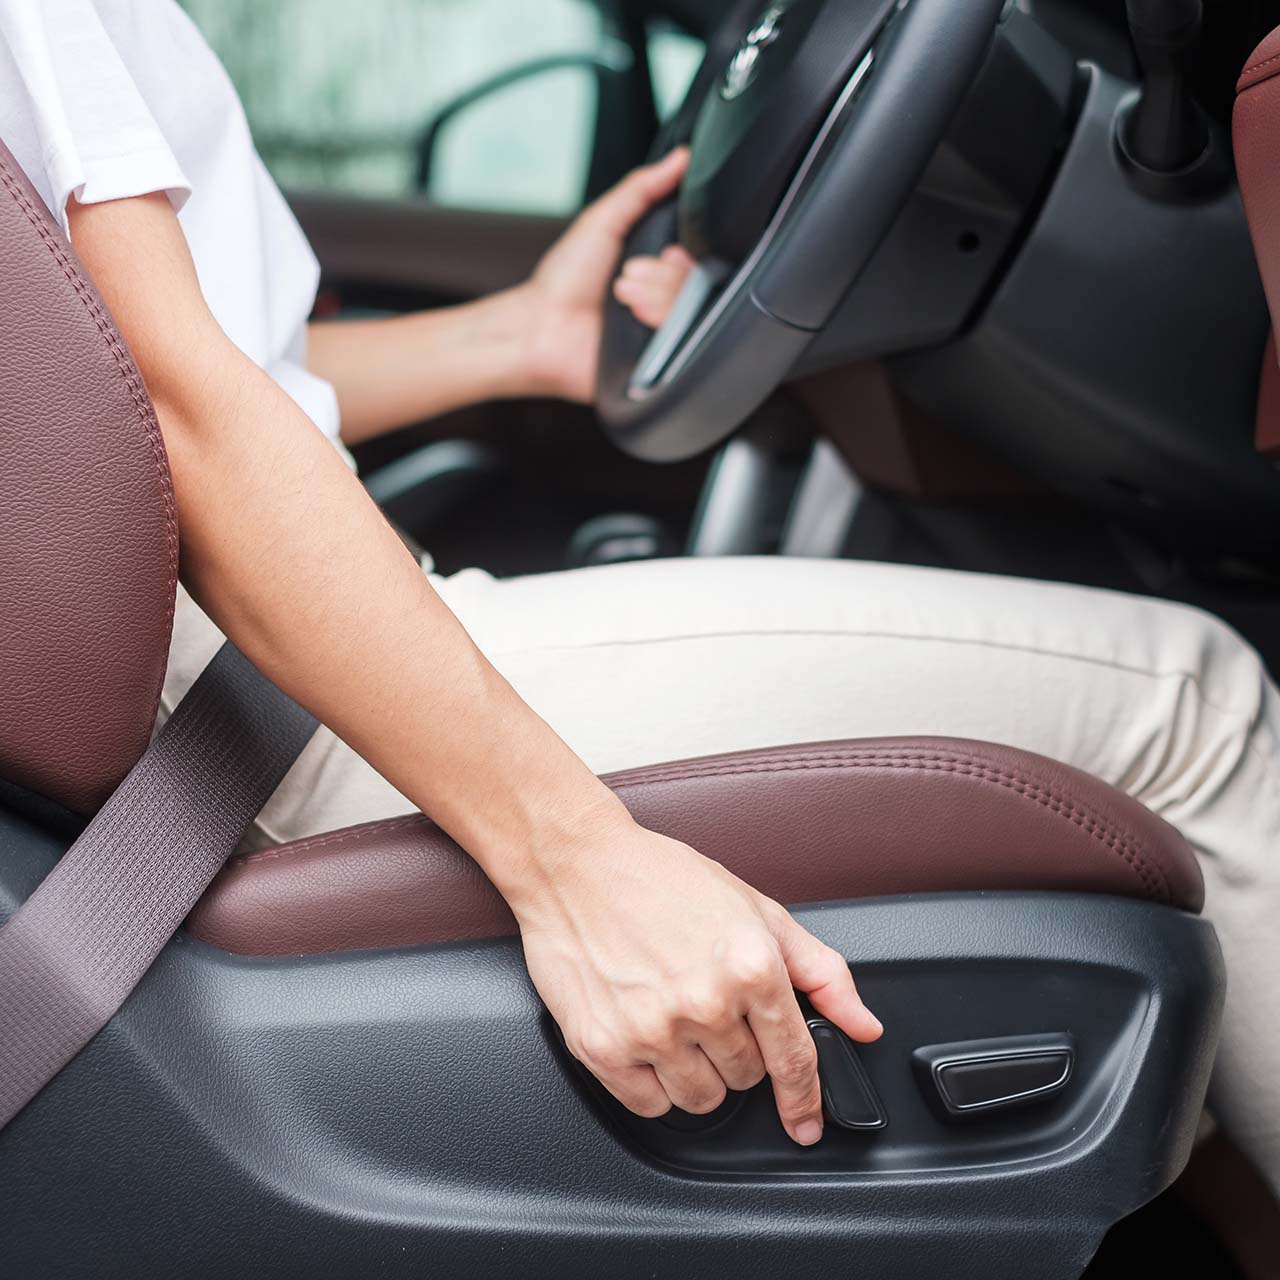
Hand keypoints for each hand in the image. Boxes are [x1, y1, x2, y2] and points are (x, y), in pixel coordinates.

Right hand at [511, 814, 882, 1145]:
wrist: (574, 864)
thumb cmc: (660, 878)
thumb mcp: (755, 909)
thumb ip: (819, 970)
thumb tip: (862, 1024)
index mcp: (751, 966)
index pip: (795, 1058)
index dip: (805, 1097)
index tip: (806, 1122)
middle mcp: (705, 1002)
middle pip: (747, 1078)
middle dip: (737, 1051)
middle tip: (707, 1004)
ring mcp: (652, 1029)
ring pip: (700, 1098)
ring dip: (696, 1072)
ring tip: (673, 1017)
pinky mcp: (603, 1046)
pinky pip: (649, 1104)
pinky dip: (653, 1083)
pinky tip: (644, 1035)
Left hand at [515, 148, 696, 403]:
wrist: (541, 330)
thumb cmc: (563, 281)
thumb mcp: (603, 221)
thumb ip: (642, 188)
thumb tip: (680, 157)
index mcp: (656, 269)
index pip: (699, 254)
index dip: (684, 250)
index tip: (659, 251)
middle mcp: (664, 299)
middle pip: (700, 279)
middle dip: (662, 273)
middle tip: (626, 277)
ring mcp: (664, 331)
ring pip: (694, 306)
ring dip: (656, 295)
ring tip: (624, 300)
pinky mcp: (662, 362)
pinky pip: (687, 339)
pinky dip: (660, 320)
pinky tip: (634, 318)